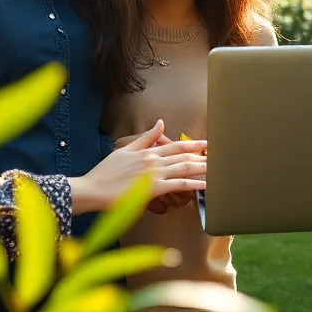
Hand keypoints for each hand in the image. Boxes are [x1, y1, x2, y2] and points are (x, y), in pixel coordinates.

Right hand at [70, 120, 206, 214]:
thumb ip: (144, 138)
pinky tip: (206, 185)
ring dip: (202, 168)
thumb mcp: (124, 150)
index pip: (175, 146)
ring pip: (185, 168)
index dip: (192, 145)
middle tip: (219, 157)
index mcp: (147, 152)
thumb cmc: (105, 173)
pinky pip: (179, 185)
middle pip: (184, 157)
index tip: (206, 144)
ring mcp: (154, 174)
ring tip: (218, 169)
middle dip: (202, 157)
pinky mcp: (153, 189)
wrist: (92, 189)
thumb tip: (160, 122)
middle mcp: (154, 161)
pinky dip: (194, 184)